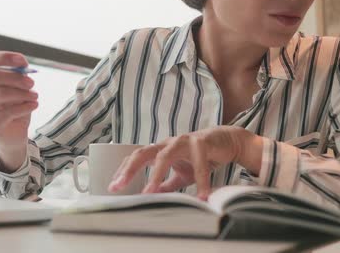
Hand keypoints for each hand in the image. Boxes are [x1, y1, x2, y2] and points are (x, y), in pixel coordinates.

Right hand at [0, 51, 38, 146]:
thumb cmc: (14, 104)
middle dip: (15, 77)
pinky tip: (33, 105)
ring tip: (35, 96)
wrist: (14, 131)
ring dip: (22, 94)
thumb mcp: (17, 86)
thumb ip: (18, 75)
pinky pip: (7, 113)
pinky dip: (24, 107)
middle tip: (31, 82)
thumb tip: (23, 68)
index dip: (4, 58)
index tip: (23, 61)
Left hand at [108, 126, 262, 199]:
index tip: (113, 187)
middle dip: (129, 170)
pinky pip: (199, 164)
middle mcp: (167, 143)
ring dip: (156, 174)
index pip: (135, 159)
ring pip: (164, 155)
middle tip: (118, 186)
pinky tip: (201, 196)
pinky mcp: (202, 143)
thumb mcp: (181, 175)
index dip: (123, 172)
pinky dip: (201, 181)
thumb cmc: (200, 157)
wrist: (226, 142)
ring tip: (149, 193)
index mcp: (159, 150)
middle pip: (142, 153)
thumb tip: (152, 197)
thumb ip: (166, 184)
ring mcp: (184, 141)